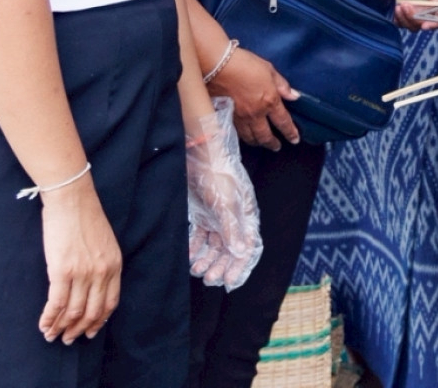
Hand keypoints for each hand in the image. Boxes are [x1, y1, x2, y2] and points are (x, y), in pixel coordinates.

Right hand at [36, 173, 121, 343]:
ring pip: (72, 312)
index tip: (90, 331)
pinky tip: (43, 325)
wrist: (71, 199)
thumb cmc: (84, 217)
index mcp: (114, 265)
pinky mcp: (62, 271)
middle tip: (68, 339)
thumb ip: (103, 265)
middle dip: (79, 330)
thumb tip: (92, 287)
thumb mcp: (105, 243)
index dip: (98, 321)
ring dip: (61, 328)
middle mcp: (101, 272)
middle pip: (91, 312)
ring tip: (52, 335)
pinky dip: (49, 318)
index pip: (110, 303)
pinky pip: (56, 303)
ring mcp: (82, 272)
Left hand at [186, 99, 263, 290]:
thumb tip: (242, 252)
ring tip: (196, 269)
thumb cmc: (218, 176)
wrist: (198, 155)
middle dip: (220, 265)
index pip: (247, 246)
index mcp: (245, 216)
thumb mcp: (226, 204)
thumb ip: (232, 229)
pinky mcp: (202, 214)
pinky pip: (200, 236)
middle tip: (209, 278)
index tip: (229, 282)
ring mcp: (217, 217)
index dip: (240, 265)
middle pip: (230, 249)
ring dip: (206, 259)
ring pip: (214, 245)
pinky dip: (195, 247)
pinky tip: (189, 256)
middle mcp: (233, 219)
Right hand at [209, 44, 301, 148]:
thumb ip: (282, 85)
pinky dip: (243, 137)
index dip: (290, 132)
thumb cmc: (244, 64)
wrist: (217, 66)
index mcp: (269, 101)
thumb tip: (295, 96)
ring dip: (258, 142)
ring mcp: (239, 118)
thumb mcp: (269, 70)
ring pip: (250, 138)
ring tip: (261, 143)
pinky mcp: (225, 118)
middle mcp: (255, 114)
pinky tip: (245, 137)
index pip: (283, 122)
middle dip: (272, 144)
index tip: (295, 139)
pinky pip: (237, 133)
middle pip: (265, 136)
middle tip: (277, 147)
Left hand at [391, 0, 437, 31]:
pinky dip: (399, 20)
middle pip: (427, 23)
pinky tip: (396, 8)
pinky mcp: (407, 10)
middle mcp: (432, 7)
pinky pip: (403, 22)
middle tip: (405, 6)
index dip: (435, 23)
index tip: (424, 25)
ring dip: (405, 19)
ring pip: (414, 25)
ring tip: (400, 5)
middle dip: (415, 19)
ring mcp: (419, 10)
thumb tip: (437, 0)